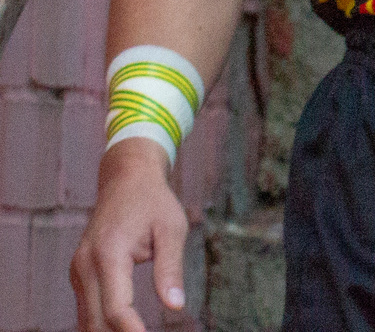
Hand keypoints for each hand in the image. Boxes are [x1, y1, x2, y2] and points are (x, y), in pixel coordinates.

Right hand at [70, 139, 190, 331]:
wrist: (125, 179)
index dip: (132, 331)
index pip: (115, 307)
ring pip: (87, 320)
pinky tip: (126, 330)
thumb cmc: (153, 202)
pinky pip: (87, 309)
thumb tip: (176, 305)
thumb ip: (171, 268)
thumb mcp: (172, 229)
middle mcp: (85, 266)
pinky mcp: (79, 275)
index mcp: (108, 253)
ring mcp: (78, 272)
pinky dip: (104, 324)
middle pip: (97, 320)